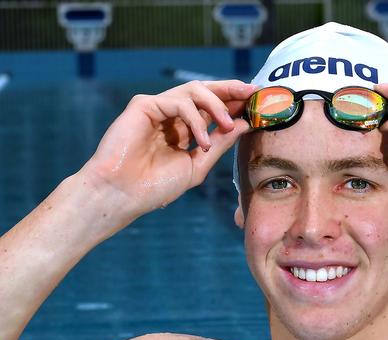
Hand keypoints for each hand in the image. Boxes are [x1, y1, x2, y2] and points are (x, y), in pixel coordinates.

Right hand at [80, 80, 256, 224]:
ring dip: (216, 104)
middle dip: (231, 90)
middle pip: (206, 92)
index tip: (257, 102)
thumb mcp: (197, 166)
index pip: (213, 108)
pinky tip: (200, 142)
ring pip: (194, 91)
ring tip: (226, 124)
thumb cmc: (155, 187)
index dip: (234, 102)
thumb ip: (219, 144)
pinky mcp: (144, 105)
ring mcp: (157, 108)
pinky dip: (195, 119)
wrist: (123, 195)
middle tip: (252, 93)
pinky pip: (178, 101)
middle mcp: (172, 116)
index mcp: (184, 130)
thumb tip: (243, 124)